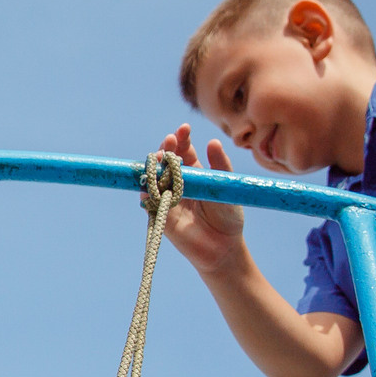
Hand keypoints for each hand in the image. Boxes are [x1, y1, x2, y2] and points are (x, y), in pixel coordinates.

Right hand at [151, 124, 248, 278]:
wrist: (224, 247)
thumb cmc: (228, 216)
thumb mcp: (227, 187)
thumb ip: (220, 166)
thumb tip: (213, 142)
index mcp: (194, 172)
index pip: (184, 150)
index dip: (182, 138)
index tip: (185, 129)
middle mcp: (178, 182)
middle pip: (166, 160)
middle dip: (166, 148)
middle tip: (170, 142)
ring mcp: (167, 197)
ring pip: (154, 177)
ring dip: (154, 167)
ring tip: (161, 159)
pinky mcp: (160, 216)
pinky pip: (149, 202)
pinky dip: (147, 193)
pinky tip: (150, 186)